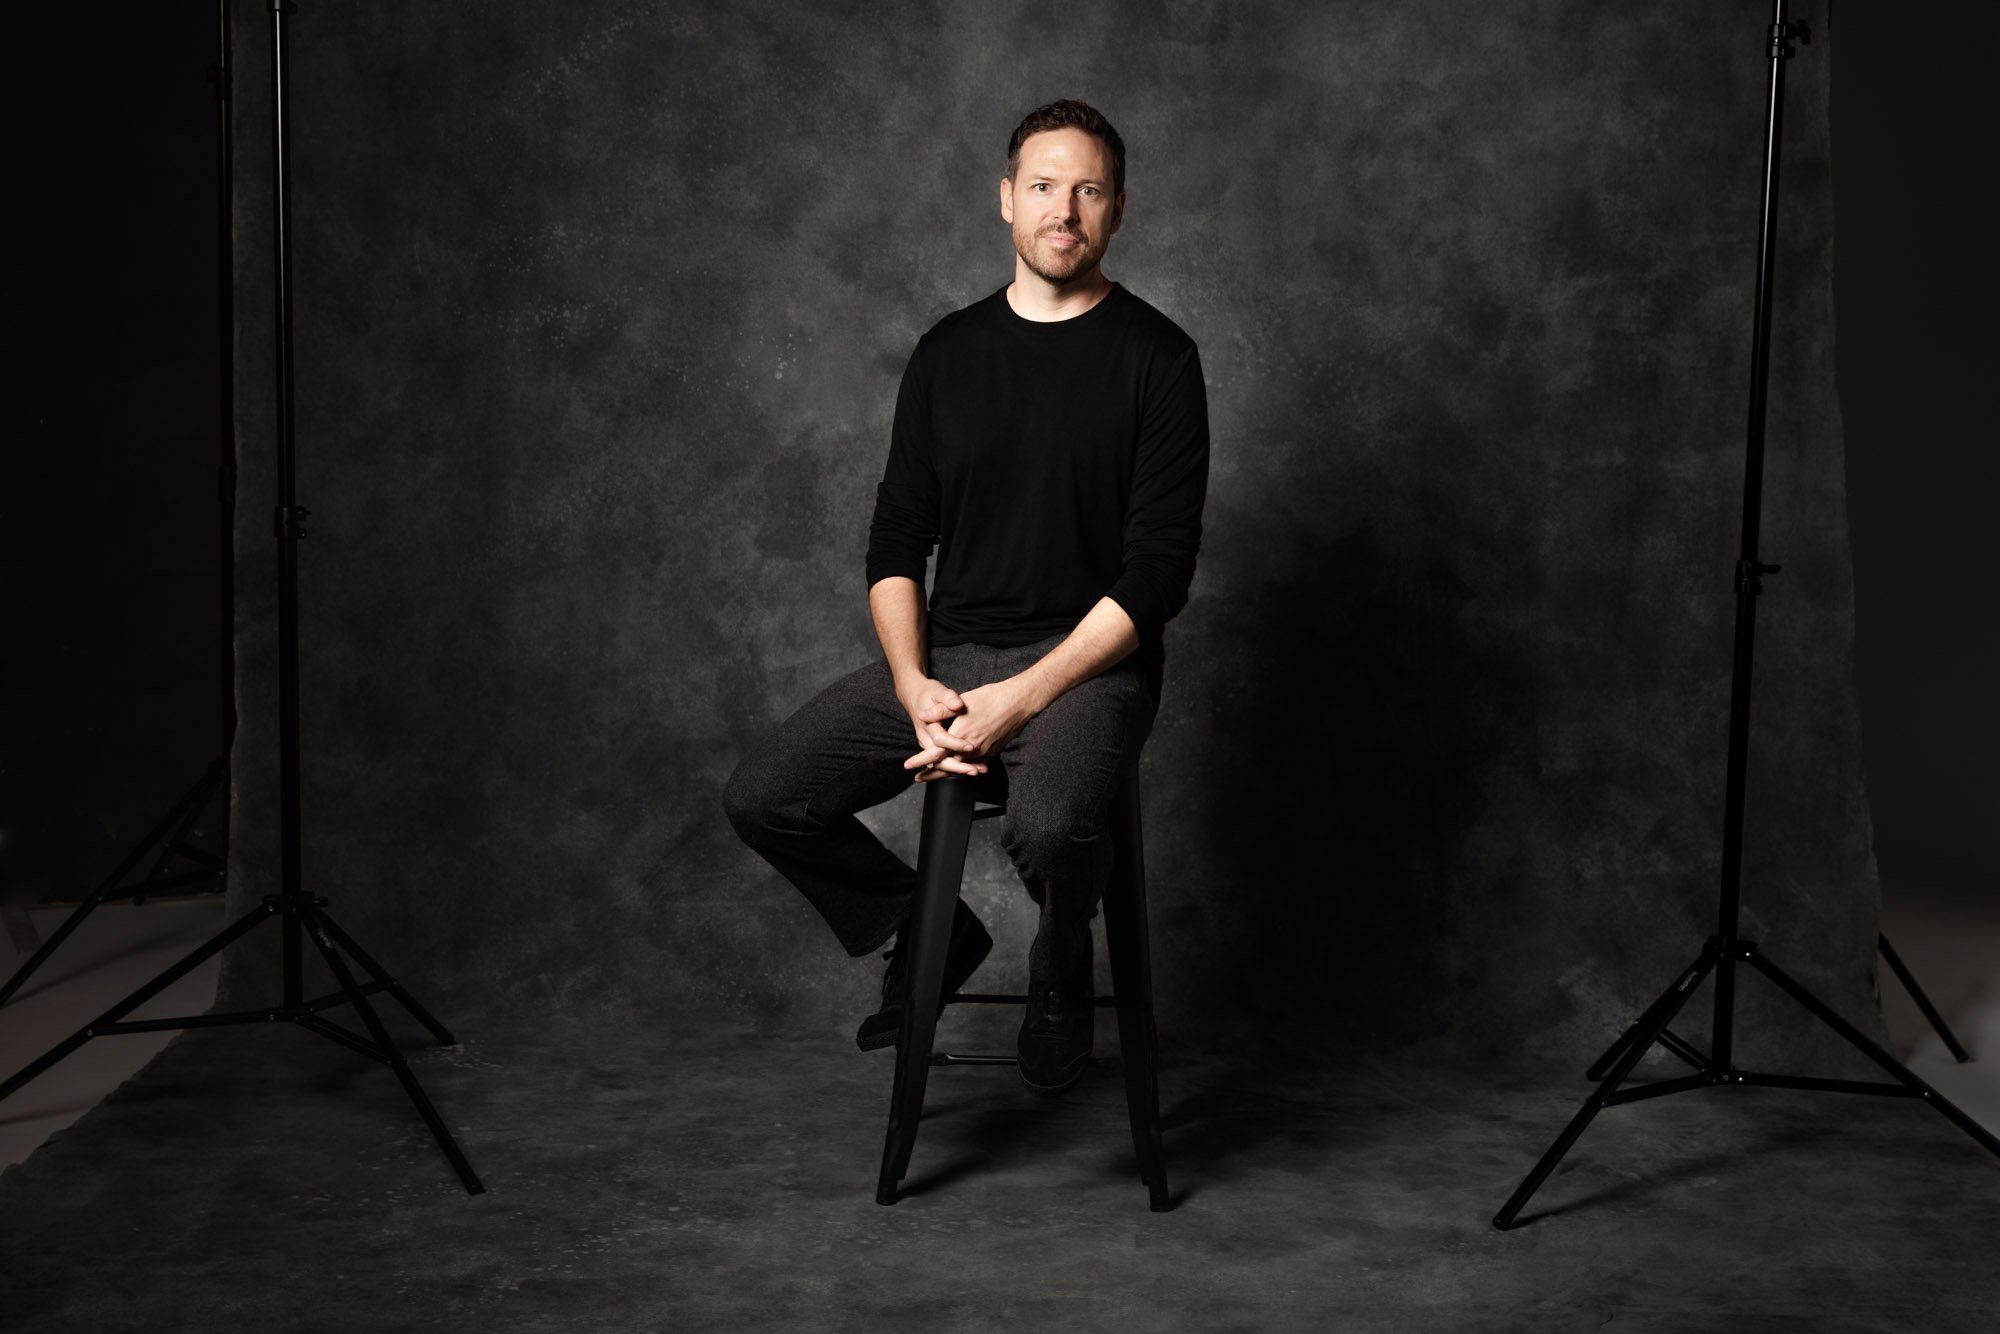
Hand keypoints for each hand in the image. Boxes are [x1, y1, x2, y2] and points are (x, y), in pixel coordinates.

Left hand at [907, 675, 1044, 781]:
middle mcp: (972, 748)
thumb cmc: (991, 698)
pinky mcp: (992, 751)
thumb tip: (921, 715)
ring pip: (961, 767)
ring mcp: (984, 752)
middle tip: (918, 778)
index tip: (909, 766)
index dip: (921, 761)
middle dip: (931, 774)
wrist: (1019, 702)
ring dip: (947, 771)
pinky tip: (959, 766)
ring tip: (935, 774)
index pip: (936, 754)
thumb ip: (941, 710)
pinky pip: (974, 764)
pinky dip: (964, 767)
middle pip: (948, 767)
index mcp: (961, 735)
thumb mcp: (963, 701)